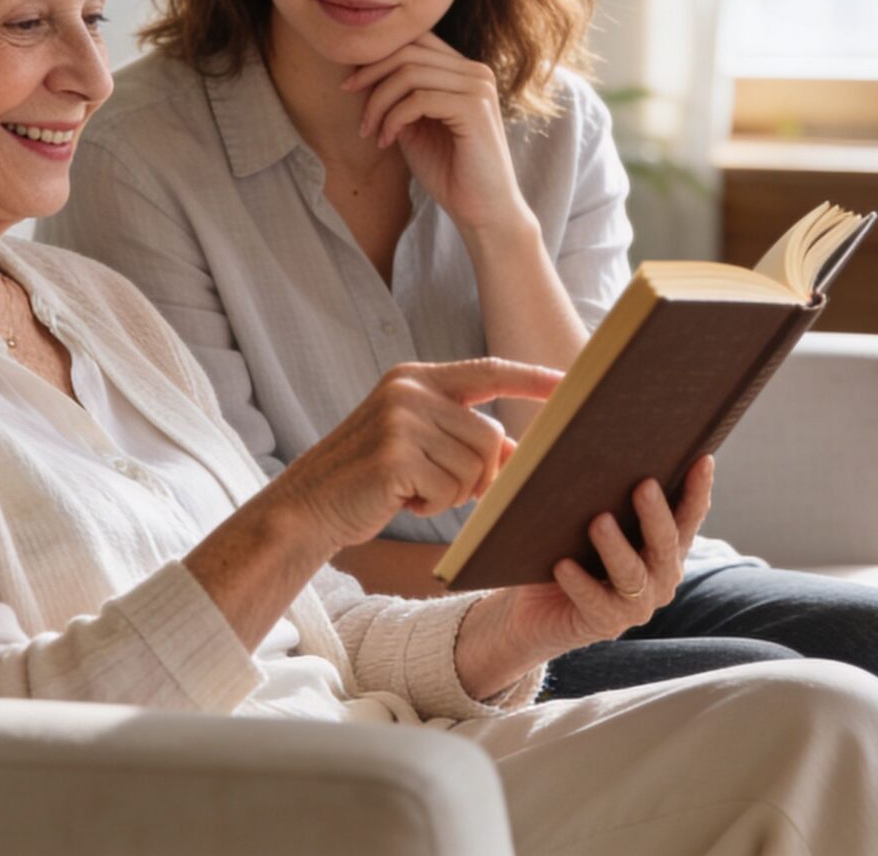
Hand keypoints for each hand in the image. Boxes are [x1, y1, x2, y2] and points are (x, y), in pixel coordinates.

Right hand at [264, 358, 564, 553]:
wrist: (307, 506)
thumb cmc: (369, 480)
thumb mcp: (418, 446)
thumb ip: (465, 438)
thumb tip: (521, 452)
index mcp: (417, 379)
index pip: (489, 371)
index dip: (532, 379)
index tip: (569, 383)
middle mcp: (410, 390)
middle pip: (490, 434)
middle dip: (477, 473)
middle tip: (436, 486)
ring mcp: (400, 419)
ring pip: (474, 465)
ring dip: (452, 492)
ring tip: (413, 490)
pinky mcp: (395, 453)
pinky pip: (450, 487)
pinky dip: (433, 505)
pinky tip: (402, 500)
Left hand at [343, 35, 527, 235]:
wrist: (482, 210)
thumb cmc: (448, 171)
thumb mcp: (415, 125)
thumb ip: (399, 95)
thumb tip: (364, 71)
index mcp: (464, 70)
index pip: (415, 39)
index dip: (377, 56)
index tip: (350, 85)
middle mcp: (476, 71)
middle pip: (409, 51)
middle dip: (370, 76)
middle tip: (350, 101)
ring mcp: (478, 87)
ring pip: (410, 73)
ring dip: (379, 102)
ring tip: (369, 131)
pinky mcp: (475, 109)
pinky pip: (419, 99)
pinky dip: (393, 119)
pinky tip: (387, 142)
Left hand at [455, 457, 714, 695]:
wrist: (532, 609)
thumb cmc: (562, 549)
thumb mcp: (579, 516)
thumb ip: (582, 484)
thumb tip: (550, 436)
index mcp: (662, 545)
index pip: (688, 515)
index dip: (698, 489)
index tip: (703, 459)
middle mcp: (659, 576)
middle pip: (665, 544)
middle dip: (656, 514)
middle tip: (643, 484)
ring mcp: (636, 604)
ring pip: (633, 575)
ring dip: (617, 547)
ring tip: (598, 522)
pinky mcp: (605, 623)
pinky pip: (595, 602)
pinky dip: (580, 582)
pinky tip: (562, 564)